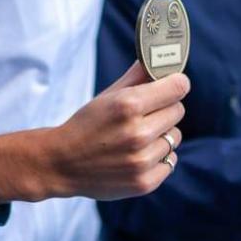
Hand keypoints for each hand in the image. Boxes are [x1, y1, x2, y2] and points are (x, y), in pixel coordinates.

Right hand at [0, 62, 190, 201]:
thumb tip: (160, 58)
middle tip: (145, 115)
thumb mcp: (107, 96)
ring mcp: (142, 160)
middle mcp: (138, 133)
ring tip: (137, 139)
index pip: (178, 87)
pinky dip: (159, 158)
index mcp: (128, 105)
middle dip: (164, 109)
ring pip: (175, 137)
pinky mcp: (144, 182)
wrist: (61, 164)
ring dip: (161, 136)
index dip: (175, 84)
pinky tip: (138, 156)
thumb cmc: (85, 126)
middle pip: (177, 111)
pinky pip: (171, 161)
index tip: (172, 86)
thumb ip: (136, 77)